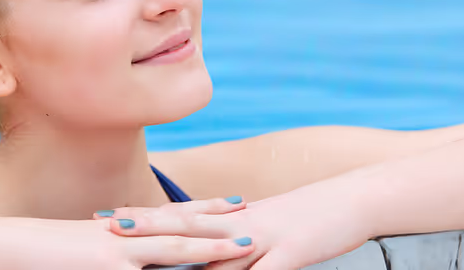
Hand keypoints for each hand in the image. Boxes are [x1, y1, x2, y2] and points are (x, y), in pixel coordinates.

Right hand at [9, 216, 255, 268]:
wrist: (6, 249)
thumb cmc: (41, 254)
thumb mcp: (84, 251)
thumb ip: (112, 253)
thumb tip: (130, 258)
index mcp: (120, 229)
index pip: (169, 216)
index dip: (202, 210)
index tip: (232, 204)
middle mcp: (124, 236)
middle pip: (180, 226)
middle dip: (217, 224)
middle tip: (251, 220)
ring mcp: (117, 252)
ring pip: (173, 250)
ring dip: (209, 249)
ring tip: (243, 247)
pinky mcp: (107, 268)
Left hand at [95, 184, 371, 269]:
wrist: (354, 200)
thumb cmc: (311, 218)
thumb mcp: (268, 228)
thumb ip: (237, 240)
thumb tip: (211, 254)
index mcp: (234, 218)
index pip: (181, 217)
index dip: (145, 218)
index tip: (108, 216)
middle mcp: (241, 225)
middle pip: (186, 227)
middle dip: (147, 229)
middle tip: (109, 226)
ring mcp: (264, 239)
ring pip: (216, 254)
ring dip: (184, 262)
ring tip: (150, 264)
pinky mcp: (289, 255)